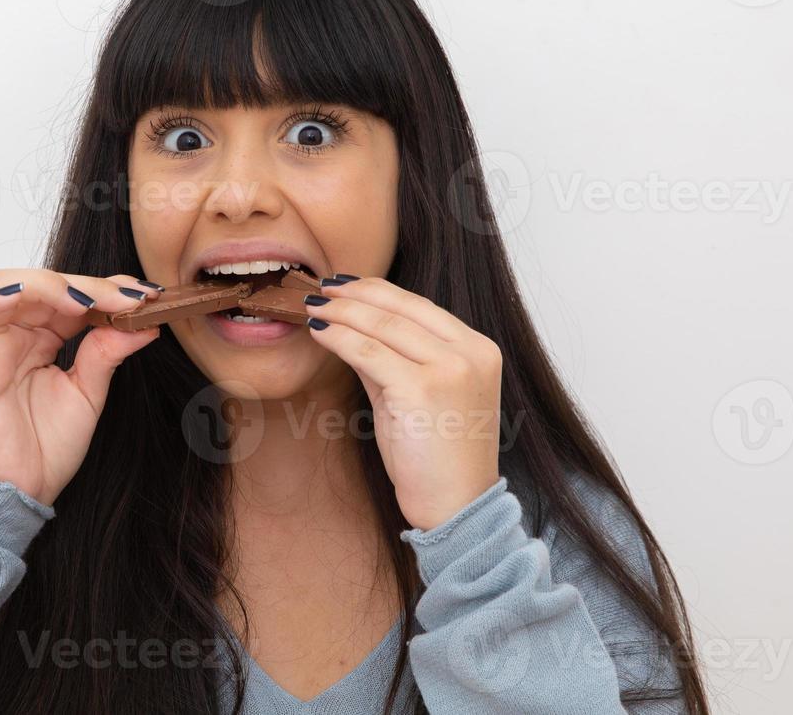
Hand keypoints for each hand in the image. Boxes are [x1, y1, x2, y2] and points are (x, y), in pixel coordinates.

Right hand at [0, 269, 162, 505]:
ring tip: (84, 301)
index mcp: (42, 336)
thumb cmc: (48, 447)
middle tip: (123, 298)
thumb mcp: (89, 392)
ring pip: (3, 286)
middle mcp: (14, 333)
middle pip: (40, 283)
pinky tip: (23, 296)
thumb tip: (144, 321)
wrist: (23, 490)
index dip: (105, 288)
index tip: (143, 295)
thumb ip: (107, 352)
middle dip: (84, 284)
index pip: (70, 294)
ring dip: (44, 284)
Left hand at [304, 277, 503, 530]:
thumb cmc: (436, 458)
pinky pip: (368, 352)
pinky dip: (339, 338)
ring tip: (313, 307)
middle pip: (401, 308)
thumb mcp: (421, 396)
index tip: (346, 285)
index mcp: (479, 349)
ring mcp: (450, 368)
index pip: (420, 306)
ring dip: (341, 312)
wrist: (455, 507)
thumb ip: (395, 359)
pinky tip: (319, 332)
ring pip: (382, 325)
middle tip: (321, 289)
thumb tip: (353, 328)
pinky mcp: (422, 388)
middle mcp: (471, 352)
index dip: (378, 291)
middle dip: (355, 295)